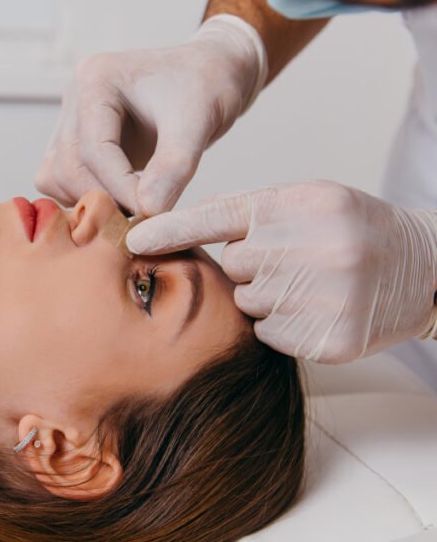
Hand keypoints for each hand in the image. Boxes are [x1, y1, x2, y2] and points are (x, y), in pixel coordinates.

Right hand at [35, 15, 266, 214]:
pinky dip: (87, 197)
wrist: (213, 72)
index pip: (92, 148)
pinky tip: (121, 203)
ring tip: (132, 212)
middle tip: (140, 220)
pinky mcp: (76, 140)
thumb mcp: (199, 121)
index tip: (150, 213)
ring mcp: (71, 119)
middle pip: (67, 165)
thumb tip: (149, 211)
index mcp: (98, 79)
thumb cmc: (208, 85)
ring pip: (56, 176)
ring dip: (89, 201)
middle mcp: (75, 97)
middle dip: (102, 198)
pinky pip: (62, 180)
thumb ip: (174, 166)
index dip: (118, 188)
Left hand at [126, 180, 436, 362]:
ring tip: (309, 284)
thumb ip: (251, 211)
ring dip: (266, 297)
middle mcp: (317, 248)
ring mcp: (327, 296)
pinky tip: (317, 310)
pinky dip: (283, 326)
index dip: (172, 229)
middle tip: (289, 261)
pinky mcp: (331, 340)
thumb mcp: (311, 201)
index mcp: (306, 204)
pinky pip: (270, 335)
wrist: (428, 269)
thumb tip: (179, 223)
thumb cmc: (354, 229)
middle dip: (250, 267)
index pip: (222, 216)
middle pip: (233, 266)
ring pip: (248, 303)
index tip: (133, 239)